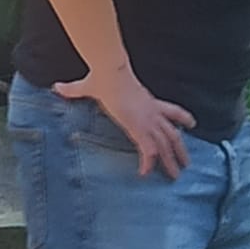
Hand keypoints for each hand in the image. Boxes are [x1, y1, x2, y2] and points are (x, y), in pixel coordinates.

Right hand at [57, 64, 195, 178]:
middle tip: (186, 163)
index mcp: (148, 102)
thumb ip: (75, 89)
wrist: (110, 73)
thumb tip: (57, 86)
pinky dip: (148, 163)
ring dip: (171, 161)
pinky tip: (145, 173)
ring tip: (176, 174)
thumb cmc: (103, 76)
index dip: (182, 118)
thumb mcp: (90, 84)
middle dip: (180, 149)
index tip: (192, 124)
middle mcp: (152, 113)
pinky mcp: (139, 128)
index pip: (171, 111)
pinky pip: (148, 150)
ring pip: (166, 145)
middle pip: (173, 133)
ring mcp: (147, 121)